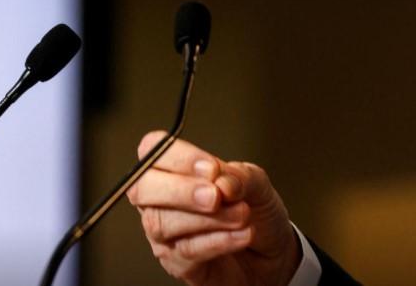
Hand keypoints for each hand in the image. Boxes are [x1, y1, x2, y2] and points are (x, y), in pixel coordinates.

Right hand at [128, 132, 302, 285]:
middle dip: (180, 190)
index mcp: (174, 169)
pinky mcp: (178, 265)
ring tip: (242, 215)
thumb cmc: (257, 212)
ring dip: (208, 219)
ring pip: (162, 223)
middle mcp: (161, 200)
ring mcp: (166, 235)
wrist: (273, 252)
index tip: (211, 168)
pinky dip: (219, 241)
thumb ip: (239, 177)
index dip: (178, 157)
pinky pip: (187, 252)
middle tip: (216, 196)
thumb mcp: (257, 184)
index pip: (154, 150)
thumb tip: (221, 181)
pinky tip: (243, 234)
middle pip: (142, 188)